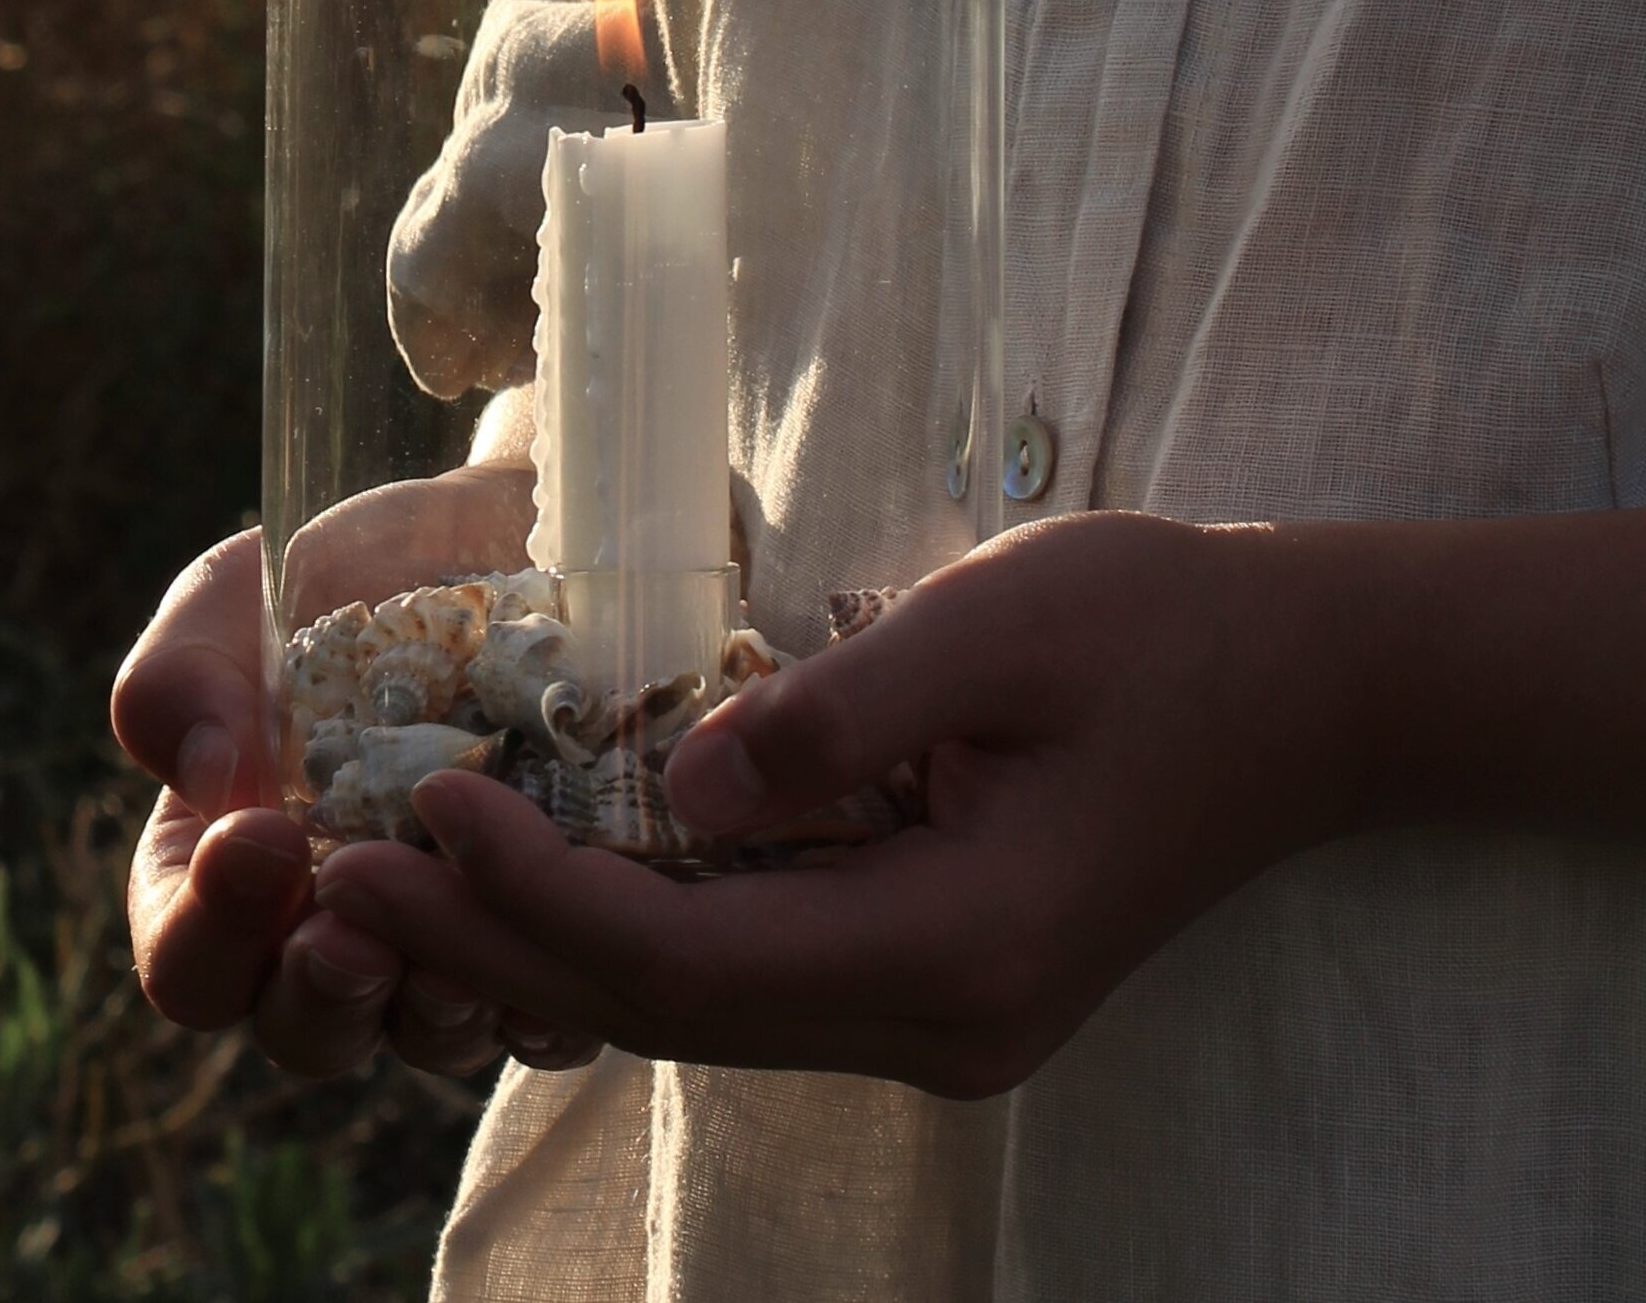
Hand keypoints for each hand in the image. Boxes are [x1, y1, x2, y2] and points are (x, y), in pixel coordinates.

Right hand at [113, 498, 595, 1080]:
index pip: (188, 960)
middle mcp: (329, 930)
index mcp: (227, 871)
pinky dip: (550, 999)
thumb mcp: (238, 597)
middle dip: (322, 994)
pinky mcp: (551, 937)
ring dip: (436, 1009)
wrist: (501, 538)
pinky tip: (558, 939)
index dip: (209, 928)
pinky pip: (552, 1014)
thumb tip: (205, 773)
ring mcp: (445, 946)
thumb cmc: (346, 571)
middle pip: (303, 1028)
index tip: (260, 840)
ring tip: (459, 951)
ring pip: (428, 1037)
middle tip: (353, 938)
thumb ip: (182, 678)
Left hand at [313, 510, 1366, 1095]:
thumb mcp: (997, 624)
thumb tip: (679, 787)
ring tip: (391, 883)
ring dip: (541, 945)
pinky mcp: (928, 972)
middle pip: (666, 1010)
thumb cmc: (1158, 628)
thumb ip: (836, 712)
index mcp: (955, 947)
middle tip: (336, 882)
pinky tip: (535, 872)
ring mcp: (937, 1013)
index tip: (424, 807)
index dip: (537, 893)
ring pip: (695, 1008)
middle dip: (496, 943)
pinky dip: (626, 929)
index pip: (687, 956)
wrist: (1309, 689)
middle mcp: (938, 1020)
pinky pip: (746, 973)